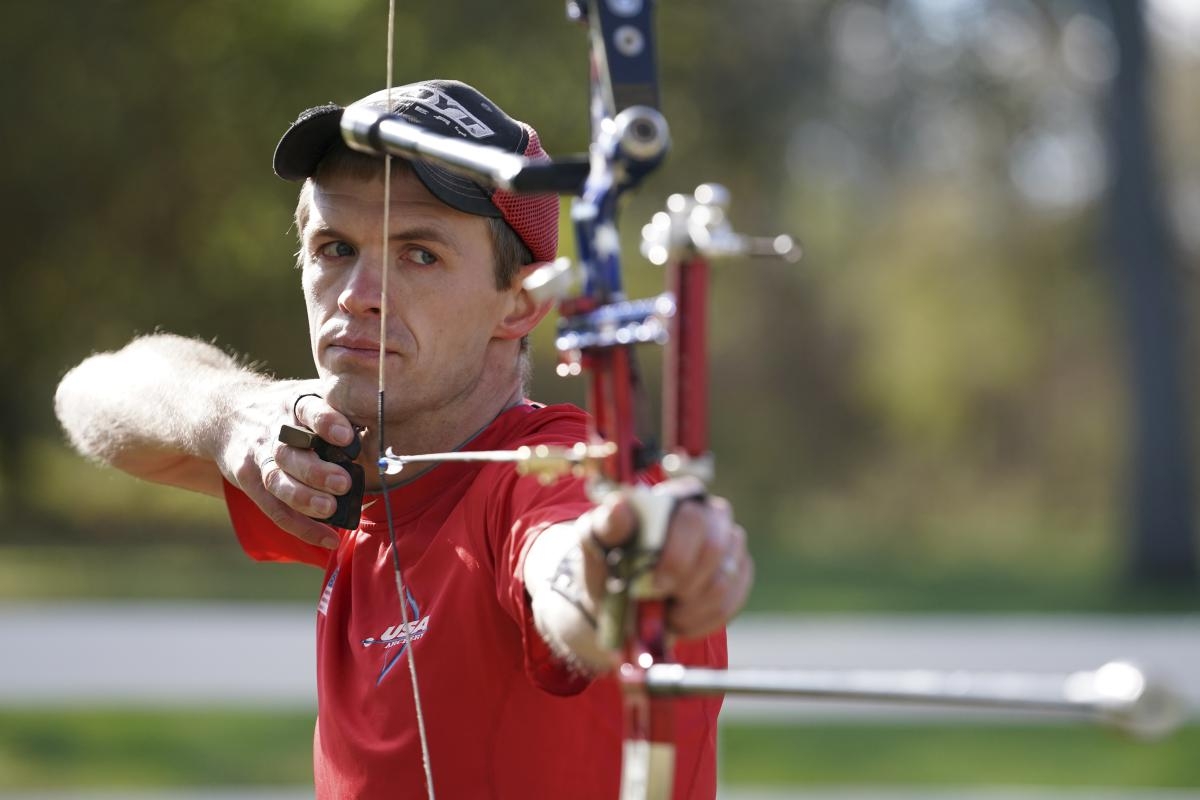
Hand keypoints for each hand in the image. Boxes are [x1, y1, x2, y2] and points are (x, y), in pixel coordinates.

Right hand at [219, 388, 359, 548]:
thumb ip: (340, 408)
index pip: (307, 409)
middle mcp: (272, 430)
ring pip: (277, 481)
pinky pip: (274, 509)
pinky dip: (301, 527)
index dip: (326, 422)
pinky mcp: (250, 481)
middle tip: (344, 483)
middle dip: (315, 470)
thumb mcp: (309, 394)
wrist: (229, 413)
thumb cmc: (287, 409)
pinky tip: (328, 539)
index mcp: (293, 403)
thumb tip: (385, 426)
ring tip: (331, 510)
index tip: (347, 437)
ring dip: (304, 499)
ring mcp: (259, 457)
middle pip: (289, 452)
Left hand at [586, 478, 752, 639]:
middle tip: (660, 598)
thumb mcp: (597, 542)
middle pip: (715, 547)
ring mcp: (729, 545)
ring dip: (689, 607)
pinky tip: (679, 619)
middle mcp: (711, 515)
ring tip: (664, 611)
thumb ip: (607, 525)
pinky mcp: (738, 575)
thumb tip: (620, 507)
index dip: (678, 555)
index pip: (692, 518)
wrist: (620, 599)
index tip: (655, 584)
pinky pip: (730, 603)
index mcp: (677, 497)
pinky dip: (701, 619)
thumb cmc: (609, 561)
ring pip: (724, 580)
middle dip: (685, 583)